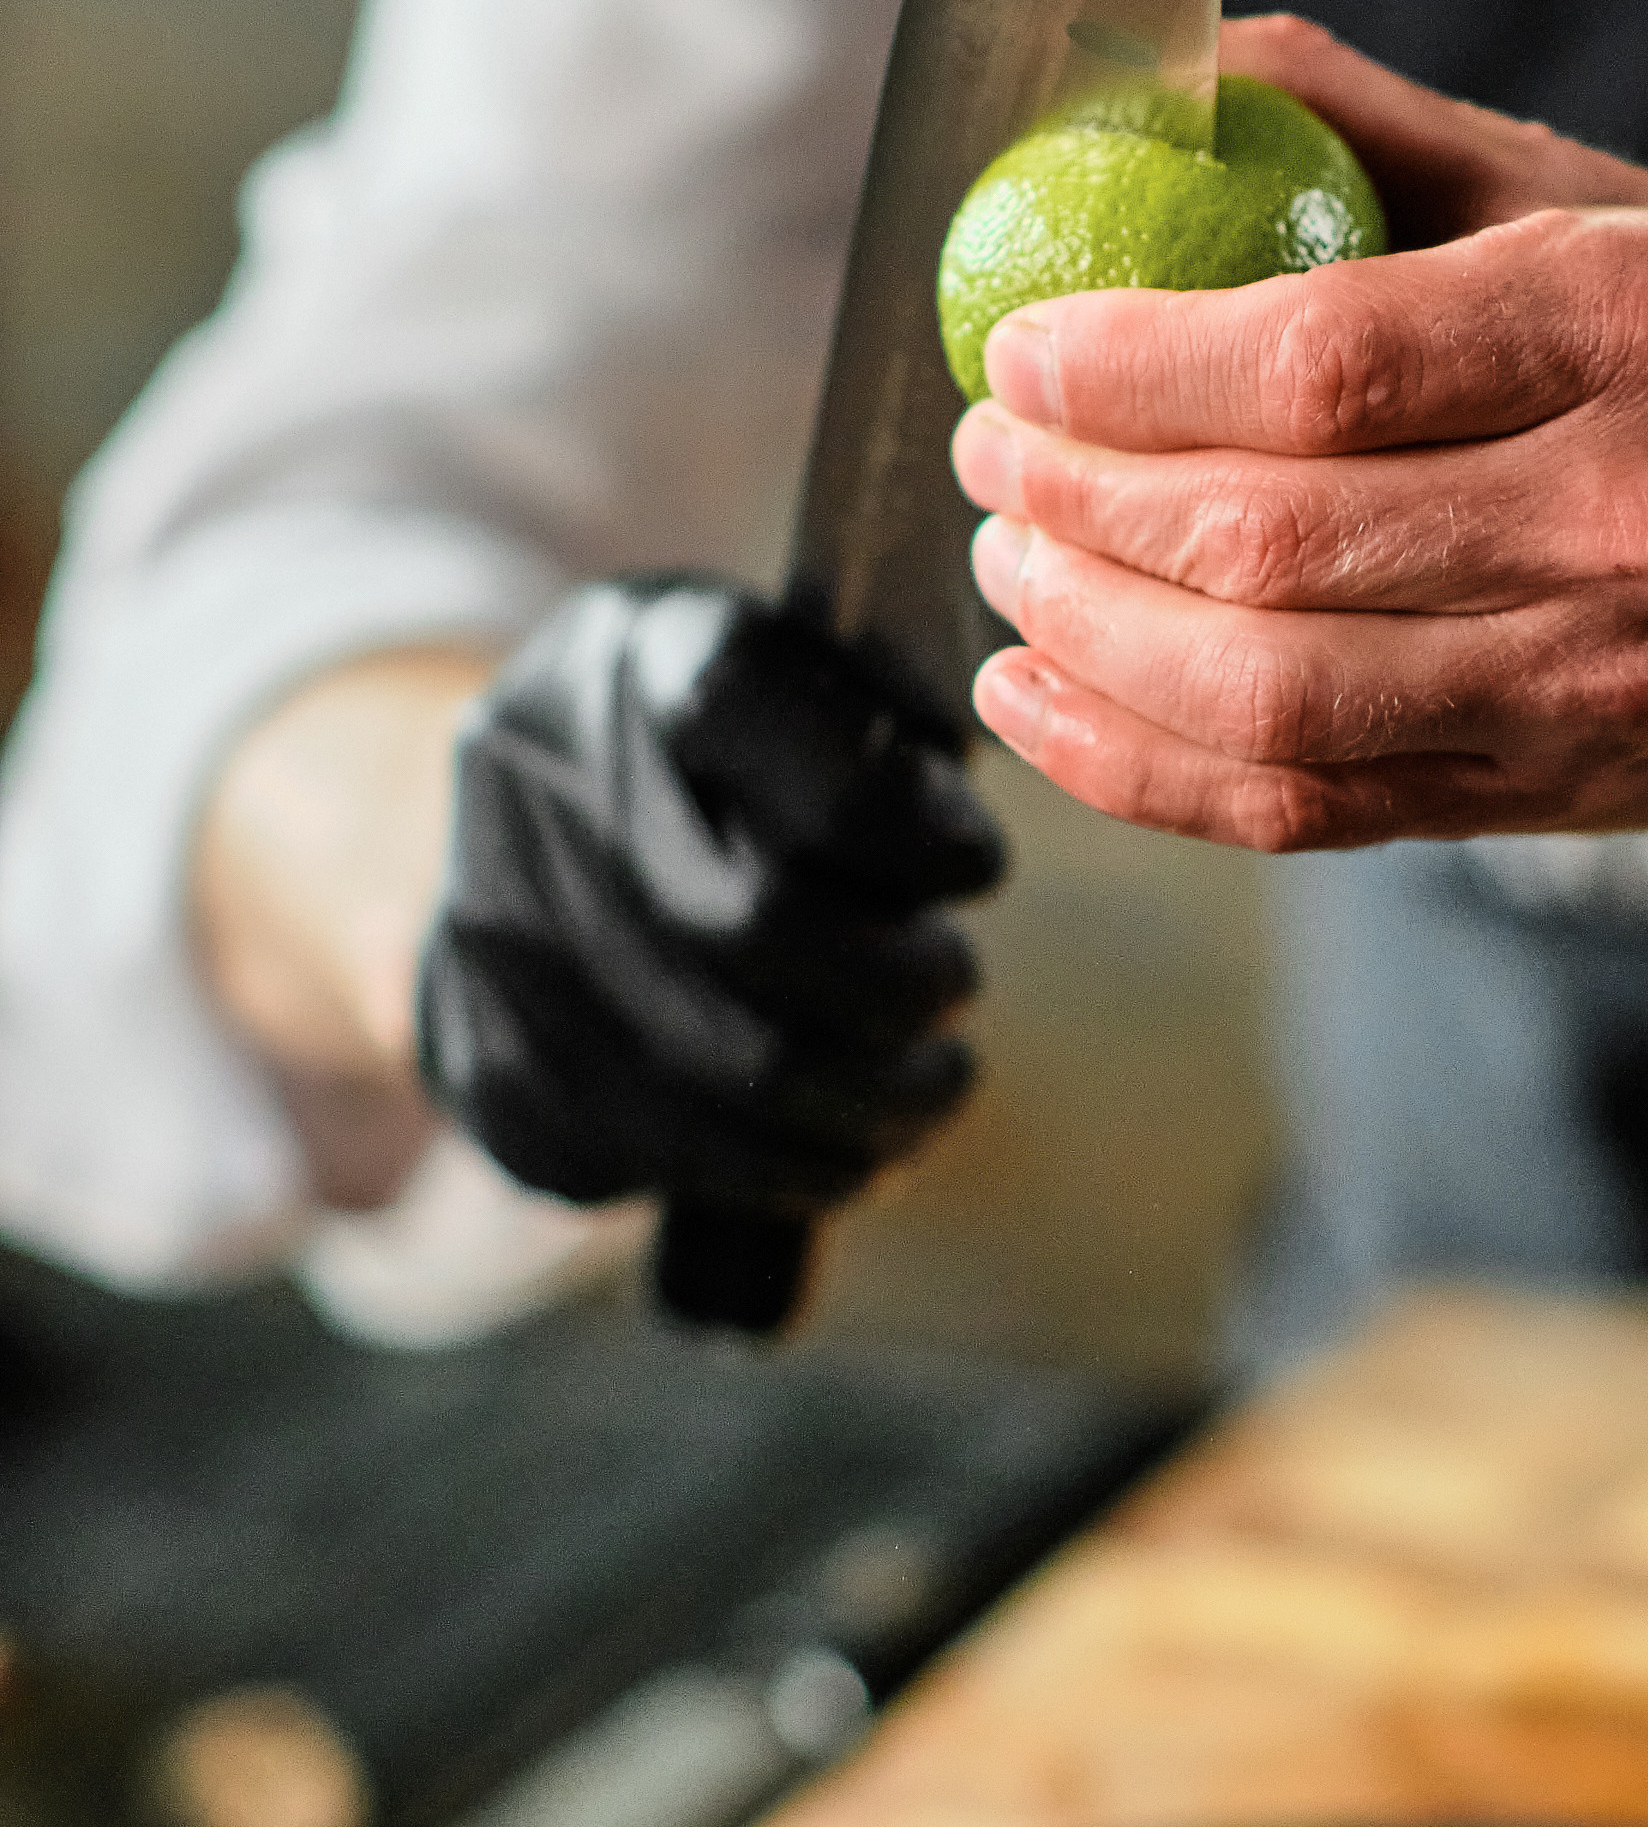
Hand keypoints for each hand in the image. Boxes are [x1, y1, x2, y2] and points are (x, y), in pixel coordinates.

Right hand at [417, 579, 1004, 1211]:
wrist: (528, 813)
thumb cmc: (735, 742)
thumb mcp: (807, 667)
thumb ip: (886, 724)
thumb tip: (951, 853)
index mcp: (642, 657)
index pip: (789, 749)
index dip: (913, 830)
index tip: (976, 862)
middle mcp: (538, 786)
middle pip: (762, 930)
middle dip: (905, 983)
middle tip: (952, 985)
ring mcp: (498, 937)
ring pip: (734, 1075)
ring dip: (880, 1101)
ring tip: (933, 1081)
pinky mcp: (493, 1071)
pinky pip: (676, 1160)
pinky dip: (796, 1168)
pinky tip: (843, 1138)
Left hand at [951, 15, 1647, 849]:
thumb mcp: (1603, 201)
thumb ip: (1383, 129)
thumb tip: (1159, 62)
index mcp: (1644, 325)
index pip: (1330, 363)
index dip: (1132, 369)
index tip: (1020, 349)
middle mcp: (1642, 516)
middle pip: (1278, 543)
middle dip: (1080, 501)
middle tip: (992, 454)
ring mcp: (1608, 685)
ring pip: (1275, 701)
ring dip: (1090, 638)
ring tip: (1007, 565)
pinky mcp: (1565, 798)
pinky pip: (1306, 812)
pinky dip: (1138, 766)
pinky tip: (1042, 698)